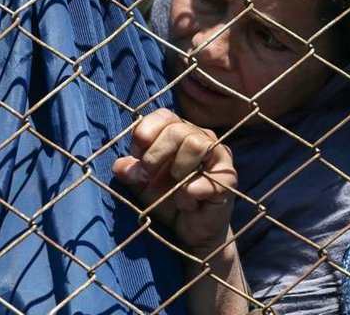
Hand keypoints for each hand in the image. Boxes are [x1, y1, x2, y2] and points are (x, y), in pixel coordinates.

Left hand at [113, 108, 237, 255]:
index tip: (136, 155)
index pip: (164, 116)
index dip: (145, 133)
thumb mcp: (143, 186)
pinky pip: (204, 179)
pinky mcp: (228, 180)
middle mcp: (202, 138)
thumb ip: (131, 172)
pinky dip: (188, 195)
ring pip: (196, 144)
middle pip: (177, 130)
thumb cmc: (168, 201)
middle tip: (148, 176)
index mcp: (180, 132)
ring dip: (176, 169)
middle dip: (155, 155)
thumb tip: (121, 166)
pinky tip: (186, 204)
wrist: (191, 233)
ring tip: (173, 188)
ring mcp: (219, 157)